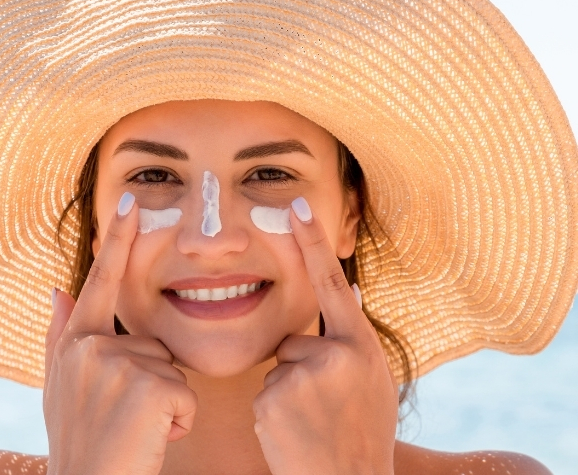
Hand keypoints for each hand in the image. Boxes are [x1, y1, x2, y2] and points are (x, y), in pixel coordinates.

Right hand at [43, 192, 197, 474]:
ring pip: (170, 370)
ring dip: (165, 404)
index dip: (116, 241)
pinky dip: (179, 423)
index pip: (101, 281)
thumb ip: (60, 335)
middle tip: (124, 420)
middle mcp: (91, 347)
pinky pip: (184, 396)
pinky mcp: (147, 388)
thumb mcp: (60, 389)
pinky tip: (152, 439)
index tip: (130, 200)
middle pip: (152, 344)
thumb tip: (58, 288)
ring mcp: (118, 365)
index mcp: (75, 343)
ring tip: (136, 431)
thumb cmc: (80, 444)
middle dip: (152, 382)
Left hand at [253, 197, 397, 474]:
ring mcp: (304, 376)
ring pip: (279, 366)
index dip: (313, 242)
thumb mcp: (374, 382)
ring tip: (313, 422)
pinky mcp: (274, 398)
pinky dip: (274, 411)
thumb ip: (355, 340)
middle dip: (301, 367)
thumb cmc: (362, 434)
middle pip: (295, 339)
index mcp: (362, 347)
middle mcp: (336, 355)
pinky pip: (264, 390)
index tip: (296, 205)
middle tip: (324, 407)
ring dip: (288, 391)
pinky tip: (295, 432)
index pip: (332, 283)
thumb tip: (345, 290)